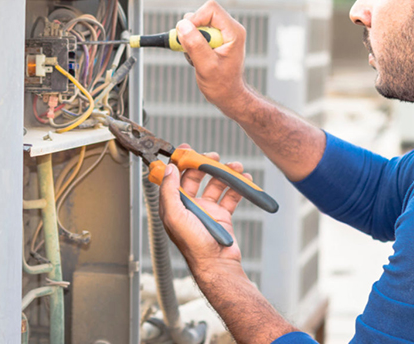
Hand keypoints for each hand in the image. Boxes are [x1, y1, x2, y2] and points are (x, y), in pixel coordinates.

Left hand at [158, 146, 246, 272]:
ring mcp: (207, 209)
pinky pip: (230, 195)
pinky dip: (238, 186)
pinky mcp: (222, 215)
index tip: (186, 149)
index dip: (179, 162)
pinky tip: (246, 179)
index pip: (174, 177)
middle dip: (204, 164)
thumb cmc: (194, 245)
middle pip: (195, 177)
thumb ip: (169, 191)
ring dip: (224, 172)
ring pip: (215, 183)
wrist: (218, 265)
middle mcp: (189, 205)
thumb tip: (168, 169)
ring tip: (236, 166)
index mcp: (174, 204)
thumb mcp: (175, 216)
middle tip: (213, 156)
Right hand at [176, 0, 249, 115]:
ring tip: (196, 57)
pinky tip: (198, 58)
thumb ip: (195, 45)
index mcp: (233, 31)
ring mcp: (222, 32)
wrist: (228, 95)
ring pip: (197, 23)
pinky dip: (191, 44)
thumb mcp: (206, 67)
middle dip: (191, 32)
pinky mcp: (215, 38)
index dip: (195, 19)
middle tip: (189, 50)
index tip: (186, 36)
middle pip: (202, 14)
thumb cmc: (222, 85)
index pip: (211, 9)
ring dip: (190, 40)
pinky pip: (196, 32)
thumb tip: (183, 25)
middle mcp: (229, 28)